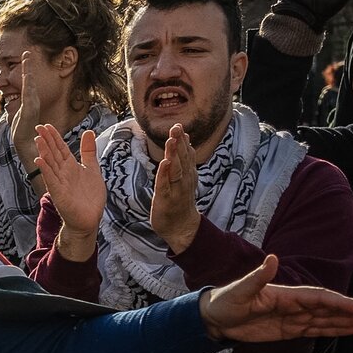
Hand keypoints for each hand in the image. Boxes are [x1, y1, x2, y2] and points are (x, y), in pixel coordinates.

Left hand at [9, 55, 42, 171]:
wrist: (26, 142)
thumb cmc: (22, 129)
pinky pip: (28, 94)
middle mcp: (33, 99)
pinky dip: (28, 83)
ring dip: (28, 69)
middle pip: (30, 79)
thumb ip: (18, 104)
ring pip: (30, 83)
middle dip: (28, 65)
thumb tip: (11, 98)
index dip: (27, 69)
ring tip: (26, 57)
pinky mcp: (30, 109)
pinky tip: (27, 74)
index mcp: (30, 99)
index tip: (25, 56)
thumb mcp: (18, 112)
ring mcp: (32, 104)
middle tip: (26, 51)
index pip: (28, 81)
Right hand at [35, 124, 104, 260]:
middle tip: (38, 127)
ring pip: (50, 164)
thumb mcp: (92, 169)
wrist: (89, 219)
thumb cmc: (89, 197)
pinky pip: (51, 179)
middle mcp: (63, 173)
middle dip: (47, 140)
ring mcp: (60, 183)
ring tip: (38, 139)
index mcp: (70, 166)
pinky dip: (45, 170)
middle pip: (53, 153)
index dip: (54, 137)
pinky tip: (39, 160)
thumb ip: (88, 151)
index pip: (60, 148)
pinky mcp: (59, 193)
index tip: (47, 125)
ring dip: (44, 151)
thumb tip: (88, 132)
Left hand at [149, 126, 201, 253]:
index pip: (186, 154)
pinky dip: (165, 174)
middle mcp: (184, 180)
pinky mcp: (166, 200)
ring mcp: (176, 190)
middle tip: (176, 126)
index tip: (179, 125)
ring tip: (171, 140)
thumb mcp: (184, 178)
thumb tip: (184, 140)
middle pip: (182, 158)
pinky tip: (164, 163)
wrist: (182, 228)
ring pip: (176, 169)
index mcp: (188, 174)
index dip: (183, 140)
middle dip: (179, 142)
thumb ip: (184, 160)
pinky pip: (165, 185)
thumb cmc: (180, 202)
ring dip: (174, 154)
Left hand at [199, 254, 352, 342]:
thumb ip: (257, 277)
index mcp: (288, 294)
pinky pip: (317, 330)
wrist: (213, 317)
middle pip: (332, 307)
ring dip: (351, 319)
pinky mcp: (289, 329)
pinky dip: (336, 329)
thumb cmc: (225, 300)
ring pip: (329, 319)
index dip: (342, 302)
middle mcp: (296, 304)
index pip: (321, 298)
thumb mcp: (239, 289)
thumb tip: (271, 258)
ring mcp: (295, 317)